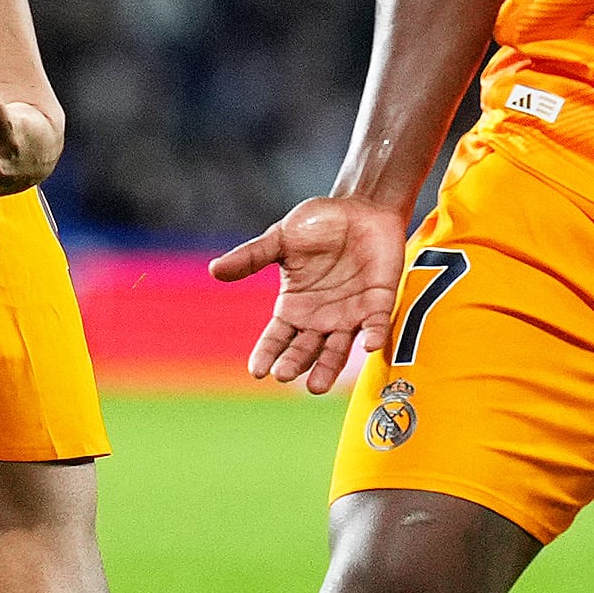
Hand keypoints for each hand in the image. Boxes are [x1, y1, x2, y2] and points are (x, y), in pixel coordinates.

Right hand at [207, 192, 410, 396]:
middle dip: (295, 363)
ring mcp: (350, 314)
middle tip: (284, 374)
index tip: (257, 371)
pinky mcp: (379, 303)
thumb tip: (214, 270)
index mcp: (294, 306)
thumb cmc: (318, 224)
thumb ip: (252, 257)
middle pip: (305, 350)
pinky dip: (373, 335)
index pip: (277, 338)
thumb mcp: (281, 239)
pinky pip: (376, 324)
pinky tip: (368, 345)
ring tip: (317, 386)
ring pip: (338, 349)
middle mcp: (321, 318)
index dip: (267, 353)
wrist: (359, 207)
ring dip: (329, 367)